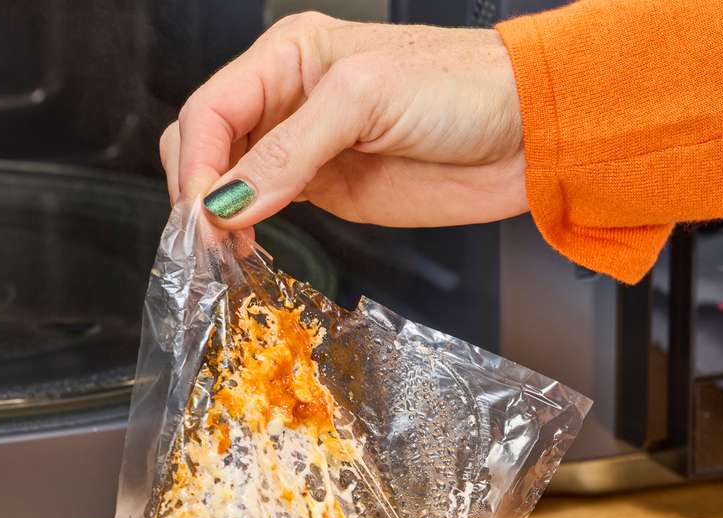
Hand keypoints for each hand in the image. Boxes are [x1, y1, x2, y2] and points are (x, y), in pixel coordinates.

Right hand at [159, 13, 527, 228]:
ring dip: (220, 217)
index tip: (201, 215)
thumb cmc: (462, 87)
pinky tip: (248, 250)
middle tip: (208, 241)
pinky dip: (249, 230)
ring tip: (225, 253)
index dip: (196, 164)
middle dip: (199, 191)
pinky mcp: (331, 190)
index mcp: (288, 57)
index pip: (210, 109)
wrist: (526, 131)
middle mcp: (290, 100)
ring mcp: (308, 150)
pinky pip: (270, 207)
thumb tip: (228, 201)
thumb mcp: (366, 101)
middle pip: (209, 145)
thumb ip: (291, 151)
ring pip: (233, 181)